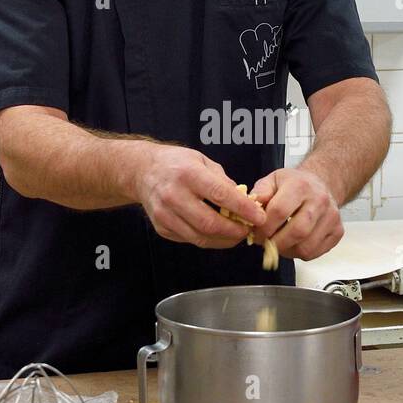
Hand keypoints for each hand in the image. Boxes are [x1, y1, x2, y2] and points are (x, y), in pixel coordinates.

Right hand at [134, 144, 266, 247]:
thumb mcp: (203, 161)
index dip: (243, 209)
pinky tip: (217, 234)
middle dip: (234, 232)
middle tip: (248, 231)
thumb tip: (245, 203)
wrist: (143, 171)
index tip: (259, 217)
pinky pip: (190, 240)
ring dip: (223, 241)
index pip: (220, 195)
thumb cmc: (177, 164)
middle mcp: (174, 195)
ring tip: (236, 235)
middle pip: (210, 223)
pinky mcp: (161, 228)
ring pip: (200, 238)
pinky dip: (208, 240)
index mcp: (188, 174)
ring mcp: (165, 214)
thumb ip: (224, 182)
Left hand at [247, 167, 343, 261]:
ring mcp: (331, 217)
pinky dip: (299, 253)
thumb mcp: (273, 180)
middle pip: (297, 231)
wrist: (320, 185)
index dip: (264, 227)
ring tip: (279, 243)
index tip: (256, 234)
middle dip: (276, 243)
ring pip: (306, 246)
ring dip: (287, 251)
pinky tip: (293, 243)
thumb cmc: (293, 185)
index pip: (279, 211)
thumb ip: (260, 193)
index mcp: (300, 185)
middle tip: (266, 243)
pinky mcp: (337, 231)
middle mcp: (319, 200)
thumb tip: (252, 209)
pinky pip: (315, 252)